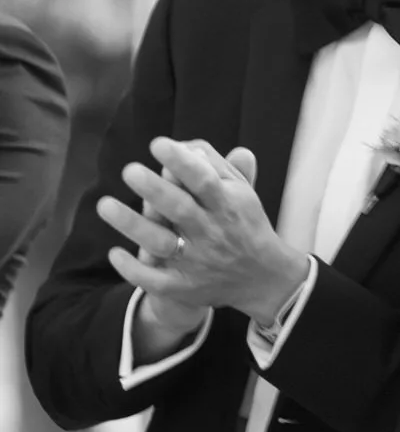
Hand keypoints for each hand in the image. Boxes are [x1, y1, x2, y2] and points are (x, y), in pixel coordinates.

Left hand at [100, 142, 308, 331]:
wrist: (263, 278)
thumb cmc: (243, 223)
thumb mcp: (241, 191)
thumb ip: (217, 164)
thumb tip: (189, 144)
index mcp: (227, 204)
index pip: (204, 181)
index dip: (182, 163)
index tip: (157, 144)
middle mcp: (211, 232)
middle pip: (181, 210)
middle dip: (155, 190)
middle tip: (129, 171)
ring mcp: (196, 262)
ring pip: (161, 244)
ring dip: (133, 225)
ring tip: (105, 205)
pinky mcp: (184, 287)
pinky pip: (155, 281)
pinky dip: (134, 269)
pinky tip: (114, 252)